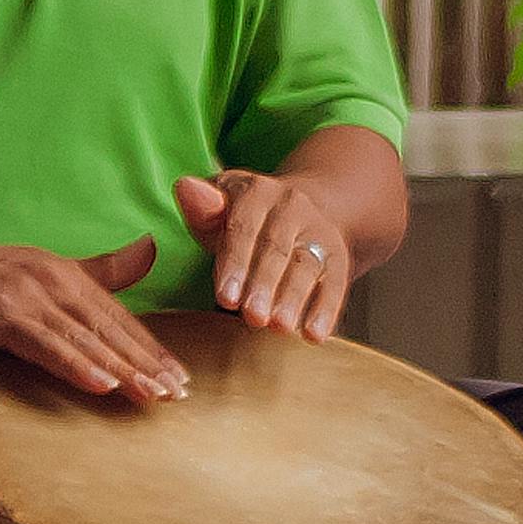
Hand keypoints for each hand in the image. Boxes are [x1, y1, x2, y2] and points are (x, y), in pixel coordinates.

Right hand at [0, 228, 186, 400]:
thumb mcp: (38, 268)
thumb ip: (95, 270)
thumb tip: (149, 251)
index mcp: (64, 272)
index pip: (116, 316)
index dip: (149, 346)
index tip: (179, 376)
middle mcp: (52, 280)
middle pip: (108, 328)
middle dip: (145, 362)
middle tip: (178, 394)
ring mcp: (26, 296)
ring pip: (84, 338)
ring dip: (121, 369)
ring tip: (151, 395)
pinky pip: (45, 344)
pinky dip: (75, 364)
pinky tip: (101, 383)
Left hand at [174, 167, 358, 339]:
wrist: (301, 211)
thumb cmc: (243, 221)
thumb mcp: (218, 211)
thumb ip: (202, 209)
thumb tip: (185, 188)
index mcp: (257, 191)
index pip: (244, 228)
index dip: (234, 263)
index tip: (225, 298)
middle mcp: (292, 205)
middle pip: (276, 248)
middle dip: (264, 285)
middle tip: (253, 318)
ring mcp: (319, 230)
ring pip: (306, 265)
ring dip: (293, 298)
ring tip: (280, 327)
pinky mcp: (338, 256)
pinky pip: (335, 282)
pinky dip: (325, 310)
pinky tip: (313, 335)